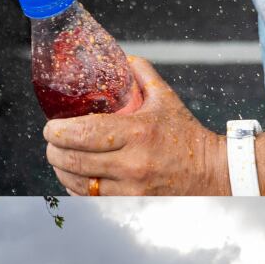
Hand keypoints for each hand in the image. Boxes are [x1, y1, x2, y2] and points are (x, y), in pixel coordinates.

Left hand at [42, 57, 227, 194]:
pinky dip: (76, 187)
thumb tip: (122, 57)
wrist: (213, 174)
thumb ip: (141, 75)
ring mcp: (129, 189)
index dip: (57, 131)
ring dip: (61, 169)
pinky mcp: (129, 206)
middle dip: (53, 149)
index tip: (51, 126)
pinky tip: (76, 176)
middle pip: (71, 159)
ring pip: (75, 182)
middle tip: (52, 142)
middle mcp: (131, 164)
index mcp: (136, 133)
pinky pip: (89, 199)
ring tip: (60, 158)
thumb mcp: (165, 99)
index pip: (81, 133)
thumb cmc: (186, 136)